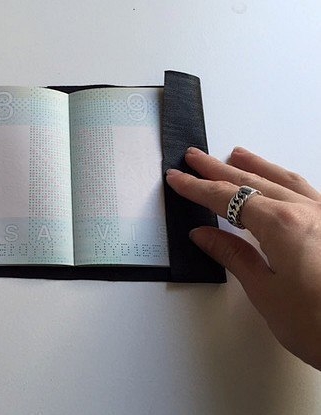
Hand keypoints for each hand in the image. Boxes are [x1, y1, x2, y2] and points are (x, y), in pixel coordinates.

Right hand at [166, 146, 320, 369]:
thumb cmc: (319, 325)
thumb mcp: (266, 292)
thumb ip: (234, 255)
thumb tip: (203, 234)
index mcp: (282, 225)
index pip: (228, 198)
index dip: (198, 188)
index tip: (177, 178)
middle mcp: (307, 211)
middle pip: (252, 182)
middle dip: (218, 169)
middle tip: (194, 157)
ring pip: (283, 180)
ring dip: (255, 166)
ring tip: (235, 155)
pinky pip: (306, 190)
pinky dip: (284, 179)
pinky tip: (278, 180)